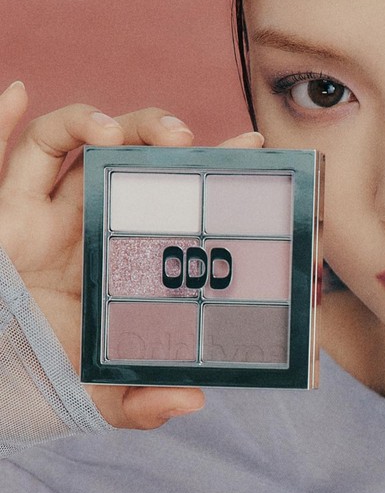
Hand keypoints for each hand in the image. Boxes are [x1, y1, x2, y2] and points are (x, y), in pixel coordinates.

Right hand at [0, 81, 263, 428]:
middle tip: (183, 138)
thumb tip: (193, 399)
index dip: (212, 164)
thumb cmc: (48, 371)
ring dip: (89, 120)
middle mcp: (88, 217)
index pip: (175, 193)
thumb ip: (140, 401)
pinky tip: (16, 91)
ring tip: (112, 131)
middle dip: (155, 132)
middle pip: (126, 153)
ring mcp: (40, 211)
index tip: (252, 145)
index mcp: (125, 247)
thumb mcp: (100, 392)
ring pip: (67, 142)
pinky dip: (0, 120)